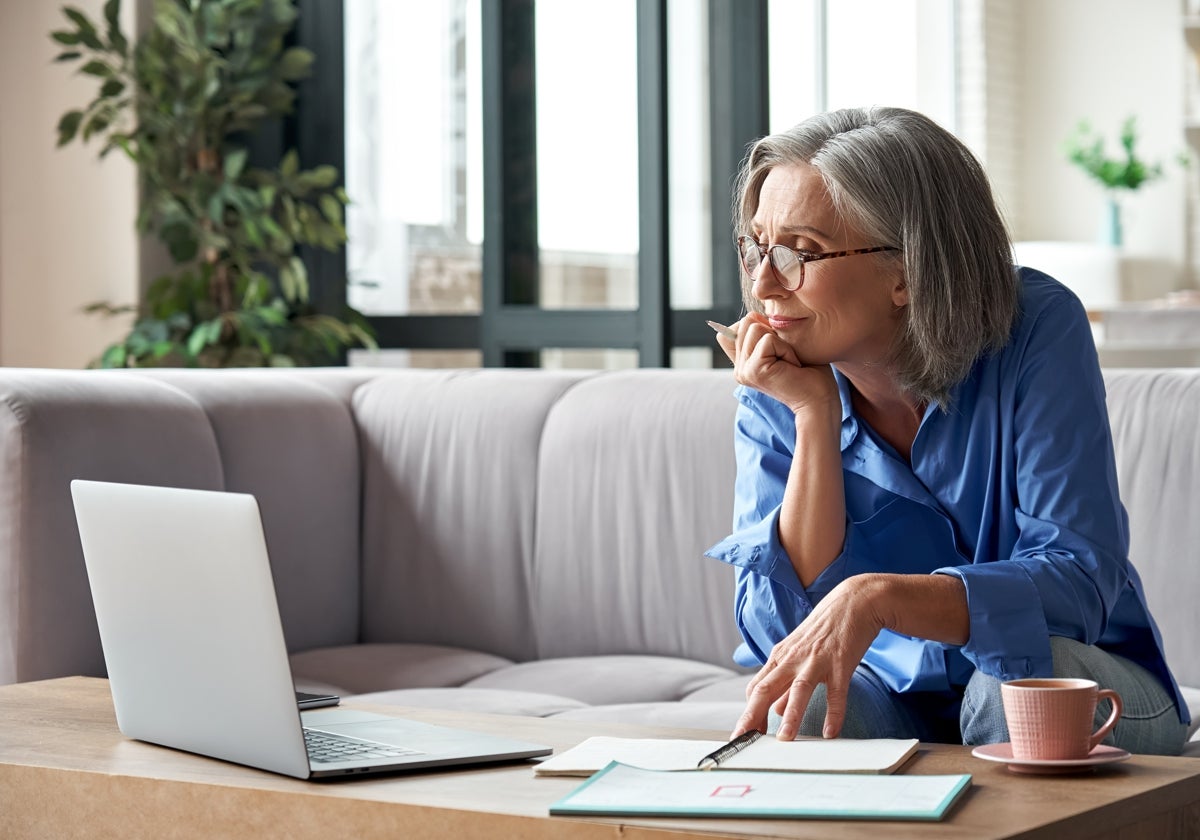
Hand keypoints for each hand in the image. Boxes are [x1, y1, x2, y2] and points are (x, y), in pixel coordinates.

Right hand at [714, 313, 837, 416]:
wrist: (819, 401)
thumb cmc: (809, 374)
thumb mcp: (783, 347)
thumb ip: (763, 333)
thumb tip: (752, 316)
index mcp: (743, 364)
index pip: (732, 329)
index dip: (757, 327)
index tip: (778, 349)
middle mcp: (739, 368)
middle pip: (746, 322)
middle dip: (773, 332)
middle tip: (787, 357)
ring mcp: (743, 371)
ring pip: (755, 327)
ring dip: (781, 341)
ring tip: (789, 362)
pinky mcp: (754, 371)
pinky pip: (768, 339)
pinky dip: (786, 349)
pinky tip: (792, 367)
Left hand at [731, 575, 887, 740]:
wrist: (853, 602)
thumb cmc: (824, 630)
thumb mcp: (798, 653)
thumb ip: (785, 682)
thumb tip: (774, 709)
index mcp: (780, 657)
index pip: (756, 688)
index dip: (748, 713)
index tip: (743, 735)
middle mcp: (793, 659)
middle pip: (766, 689)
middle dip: (753, 716)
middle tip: (744, 740)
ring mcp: (816, 660)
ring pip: (798, 690)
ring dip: (791, 716)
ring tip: (785, 739)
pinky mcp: (840, 663)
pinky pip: (836, 692)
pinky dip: (834, 713)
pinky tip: (830, 732)